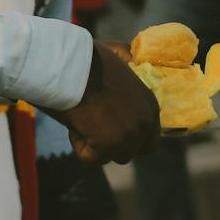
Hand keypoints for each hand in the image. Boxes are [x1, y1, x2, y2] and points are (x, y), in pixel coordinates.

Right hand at [51, 41, 157, 164]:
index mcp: (150, 105)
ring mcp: (128, 134)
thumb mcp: (119, 60)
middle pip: (128, 153)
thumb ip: (130, 70)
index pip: (149, 142)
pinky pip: (89, 159)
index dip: (127, 140)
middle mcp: (145, 121)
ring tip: (83, 116)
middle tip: (92, 123)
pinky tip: (76, 120)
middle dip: (109, 145)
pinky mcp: (109, 145)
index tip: (109, 130)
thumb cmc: (86, 60)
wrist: (69, 64)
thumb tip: (134, 60)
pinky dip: (77, 144)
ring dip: (92, 144)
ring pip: (108, 157)